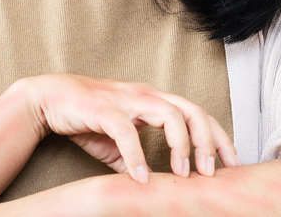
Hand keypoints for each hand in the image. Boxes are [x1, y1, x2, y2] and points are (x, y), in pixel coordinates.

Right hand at [25, 74, 239, 182]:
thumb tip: (151, 186)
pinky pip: (126, 132)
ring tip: (182, 174)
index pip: (198, 113)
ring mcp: (127, 99)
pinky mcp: (104, 109)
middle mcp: (147, 95)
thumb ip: (137, 159)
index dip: (218, 138)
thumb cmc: (87, 118)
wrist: (49, 99)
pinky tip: (140, 178)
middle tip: (211, 173)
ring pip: (169, 114)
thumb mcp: (119, 143)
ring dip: (181, 145)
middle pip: (193, 110)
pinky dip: (136, 156)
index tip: (230, 165)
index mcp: (155, 100)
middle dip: (208, 142)